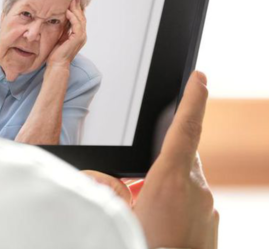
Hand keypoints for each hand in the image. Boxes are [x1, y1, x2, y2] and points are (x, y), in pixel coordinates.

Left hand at [46, 0, 86, 68]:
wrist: (57, 64)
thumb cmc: (57, 52)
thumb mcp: (60, 36)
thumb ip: (64, 27)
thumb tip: (61, 16)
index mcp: (79, 34)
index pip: (80, 19)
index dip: (77, 9)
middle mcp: (82, 35)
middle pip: (82, 17)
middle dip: (78, 6)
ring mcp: (81, 37)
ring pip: (81, 19)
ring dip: (76, 9)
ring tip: (71, 1)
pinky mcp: (77, 39)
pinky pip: (77, 25)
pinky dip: (73, 17)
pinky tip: (68, 11)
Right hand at [83, 71, 218, 248]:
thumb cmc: (148, 246)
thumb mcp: (119, 219)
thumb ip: (106, 189)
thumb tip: (97, 176)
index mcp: (173, 181)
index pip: (186, 128)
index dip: (193, 98)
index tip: (199, 77)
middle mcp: (197, 190)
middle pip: (183, 153)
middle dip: (165, 151)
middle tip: (144, 175)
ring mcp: (208, 207)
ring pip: (186, 177)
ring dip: (166, 181)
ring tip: (145, 207)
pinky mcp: (211, 222)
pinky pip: (192, 197)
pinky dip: (176, 199)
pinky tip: (159, 220)